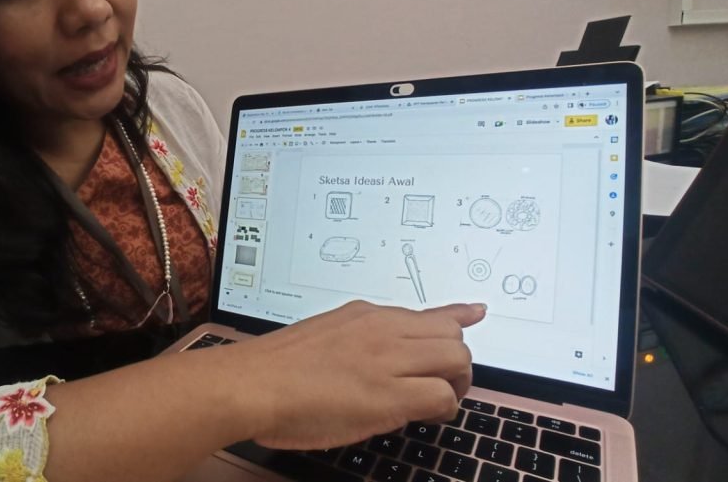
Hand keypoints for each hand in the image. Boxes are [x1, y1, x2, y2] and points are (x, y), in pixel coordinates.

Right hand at [225, 300, 485, 450]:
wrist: (252, 383)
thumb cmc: (274, 370)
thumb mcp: (321, 337)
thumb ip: (354, 341)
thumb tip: (373, 358)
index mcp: (364, 316)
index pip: (426, 311)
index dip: (457, 315)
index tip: (475, 311)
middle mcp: (382, 329)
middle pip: (451, 334)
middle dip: (455, 361)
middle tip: (442, 384)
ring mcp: (387, 358)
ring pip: (456, 358)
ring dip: (455, 383)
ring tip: (437, 401)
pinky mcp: (389, 393)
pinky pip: (441, 394)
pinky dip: (443, 407)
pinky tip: (426, 416)